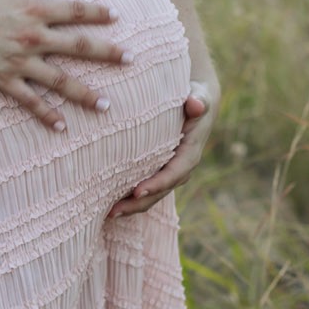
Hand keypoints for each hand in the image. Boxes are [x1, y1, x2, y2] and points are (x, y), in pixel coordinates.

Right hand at [0, 0, 128, 131]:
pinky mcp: (3, 80)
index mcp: (34, 8)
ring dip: (86, 93)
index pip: (76, 10)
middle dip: (108, 53)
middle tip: (131, 59)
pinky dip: (47, 115)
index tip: (116, 16)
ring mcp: (20, 61)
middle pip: (80, 47)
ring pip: (62, 81)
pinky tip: (62, 127)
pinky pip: (31, 101)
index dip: (98, 13)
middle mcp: (33, 36)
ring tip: (107, 104)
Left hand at [107, 81, 217, 216]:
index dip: (158, 183)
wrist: (197, 100)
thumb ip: (198, 100)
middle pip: (161, 190)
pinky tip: (109, 203)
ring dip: (132, 206)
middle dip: (139, 203)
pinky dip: (130, 197)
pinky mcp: (159, 169)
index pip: (175, 173)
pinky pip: (146, 187)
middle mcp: (182, 167)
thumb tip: (196, 104)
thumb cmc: (194, 95)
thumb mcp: (199, 95)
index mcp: (190, 152)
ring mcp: (170, 171)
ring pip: (153, 194)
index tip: (137, 191)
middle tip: (114, 210)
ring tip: (109, 213)